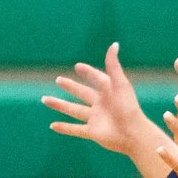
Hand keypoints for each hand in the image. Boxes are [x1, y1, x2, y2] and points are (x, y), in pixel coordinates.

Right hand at [44, 43, 158, 158]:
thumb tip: (114, 44)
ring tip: (45, 99)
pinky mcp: (92, 132)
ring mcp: (95, 118)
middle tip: (58, 79)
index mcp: (109, 91)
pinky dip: (64, 128)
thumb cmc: (128, 107)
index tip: (78, 66)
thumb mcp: (120, 83)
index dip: (88, 72)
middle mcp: (100, 104)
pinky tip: (52, 126)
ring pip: (73, 110)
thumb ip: (113, 65)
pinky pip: (75, 129)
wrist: (132, 133)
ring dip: (59, 105)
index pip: (96, 78)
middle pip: (81, 93)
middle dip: (70, 86)